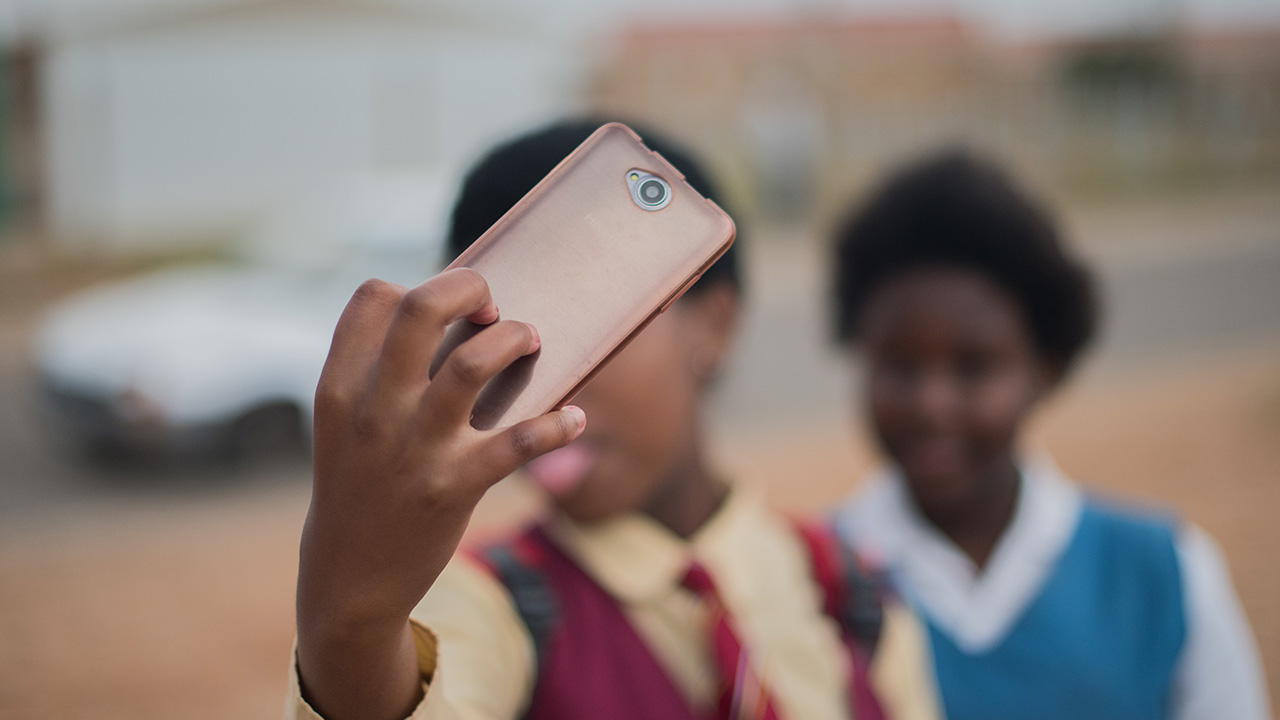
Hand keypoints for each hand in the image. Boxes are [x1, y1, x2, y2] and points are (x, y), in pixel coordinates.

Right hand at [295, 269, 584, 719]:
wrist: (348, 582)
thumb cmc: (361, 487)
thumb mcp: (346, 426)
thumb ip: (382, 375)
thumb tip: (460, 319)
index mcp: (341, 386)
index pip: (374, 297)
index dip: (421, 288)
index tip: (451, 310)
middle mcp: (374, 409)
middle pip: (422, 309)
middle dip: (470, 289)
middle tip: (493, 308)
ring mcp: (414, 449)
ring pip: (474, 364)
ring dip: (515, 339)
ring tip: (531, 342)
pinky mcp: (454, 488)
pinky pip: (519, 443)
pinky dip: (558, 425)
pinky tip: (574, 420)